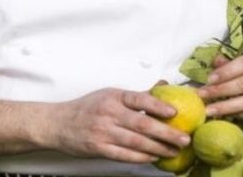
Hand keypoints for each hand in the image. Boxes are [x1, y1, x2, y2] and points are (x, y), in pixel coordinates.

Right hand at [45, 88, 190, 163]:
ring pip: (136, 142)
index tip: (175, 112)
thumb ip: (137, 95)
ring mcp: (103, 132)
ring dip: (158, 148)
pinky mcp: (98, 148)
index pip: (139, 99)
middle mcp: (109, 113)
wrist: (58, 124)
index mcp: (113, 96)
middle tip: (184, 138)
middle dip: (166, 133)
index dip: (158, 105)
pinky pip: (124, 155)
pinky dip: (141, 157)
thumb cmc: (87, 108)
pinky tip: (154, 157)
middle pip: (142, 124)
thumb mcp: (110, 95)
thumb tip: (164, 85)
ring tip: (174, 150)